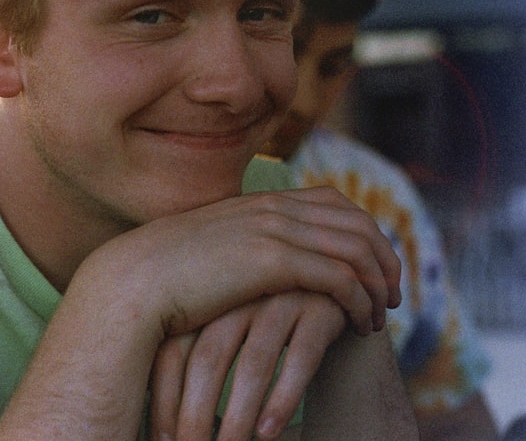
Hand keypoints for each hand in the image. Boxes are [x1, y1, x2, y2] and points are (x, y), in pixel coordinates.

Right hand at [88, 186, 400, 339]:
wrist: (134, 283)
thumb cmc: (165, 276)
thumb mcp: (209, 248)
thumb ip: (239, 245)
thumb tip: (251, 262)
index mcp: (260, 202)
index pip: (334, 202)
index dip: (364, 231)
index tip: (372, 265)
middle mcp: (273, 208)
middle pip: (356, 222)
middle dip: (385, 258)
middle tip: (391, 295)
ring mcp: (274, 231)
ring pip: (355, 249)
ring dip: (378, 285)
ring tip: (379, 316)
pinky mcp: (272, 262)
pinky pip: (338, 277)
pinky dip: (358, 300)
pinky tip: (357, 323)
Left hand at [149, 291, 346, 440]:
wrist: (325, 283)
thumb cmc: (263, 318)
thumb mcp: (226, 327)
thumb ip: (197, 361)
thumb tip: (168, 422)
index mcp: (207, 303)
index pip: (173, 353)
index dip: (165, 398)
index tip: (162, 439)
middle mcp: (239, 299)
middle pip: (208, 359)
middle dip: (196, 413)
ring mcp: (278, 303)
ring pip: (253, 363)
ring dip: (239, 413)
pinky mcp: (318, 313)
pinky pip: (301, 359)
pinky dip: (283, 399)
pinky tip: (268, 432)